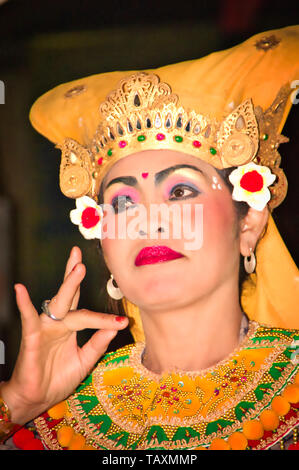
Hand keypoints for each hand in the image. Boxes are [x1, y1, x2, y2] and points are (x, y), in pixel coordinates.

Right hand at [0, 246, 127, 424]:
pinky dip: (24, 304)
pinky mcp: (31, 337)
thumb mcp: (85, 361)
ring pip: (58, 302)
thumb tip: (115, 328)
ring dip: (68, 285)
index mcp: (70, 327)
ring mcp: (45, 328)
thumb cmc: (57, 379)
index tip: (123, 321)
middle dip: (75, 274)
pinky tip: (20, 289)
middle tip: (81, 255)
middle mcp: (58, 322)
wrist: (36, 399)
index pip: (86, 311)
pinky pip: (28, 318)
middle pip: (69, 294)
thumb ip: (98, 344)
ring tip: (78, 267)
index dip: (105, 316)